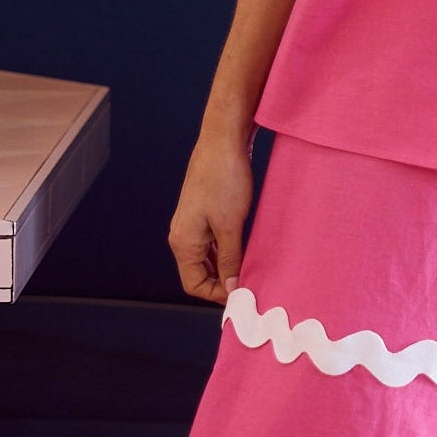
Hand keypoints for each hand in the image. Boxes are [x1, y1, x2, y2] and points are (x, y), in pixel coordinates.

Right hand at [168, 127, 253, 304]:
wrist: (223, 141)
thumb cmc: (224, 180)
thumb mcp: (230, 226)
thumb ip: (230, 259)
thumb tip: (232, 288)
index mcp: (183, 242)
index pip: (194, 285)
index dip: (217, 295)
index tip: (244, 295)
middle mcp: (183, 236)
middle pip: (200, 274)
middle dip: (224, 283)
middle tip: (253, 285)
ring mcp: (193, 224)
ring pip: (209, 259)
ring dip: (228, 267)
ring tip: (254, 269)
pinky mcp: (204, 214)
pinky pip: (214, 243)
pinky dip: (229, 251)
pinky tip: (248, 250)